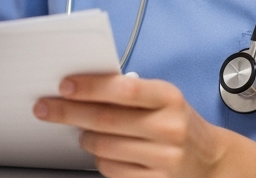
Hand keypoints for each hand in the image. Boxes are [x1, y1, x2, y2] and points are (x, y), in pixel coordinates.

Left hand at [34, 73, 220, 177]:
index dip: (90, 88)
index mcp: (169, 98)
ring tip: (83, 132)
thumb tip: (80, 87)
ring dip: (84, 139)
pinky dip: (100, 160)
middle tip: (45, 108)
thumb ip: (129, 92)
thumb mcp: (162, 99)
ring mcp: (165, 159)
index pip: (124, 90)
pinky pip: (112, 170)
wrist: (210, 160)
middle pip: (106, 121)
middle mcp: (169, 128)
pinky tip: (103, 152)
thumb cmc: (176, 122)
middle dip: (68, 113)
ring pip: (104, 147)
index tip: (65, 86)